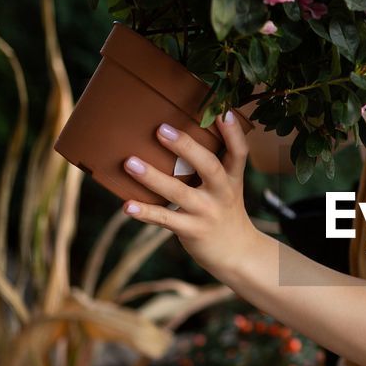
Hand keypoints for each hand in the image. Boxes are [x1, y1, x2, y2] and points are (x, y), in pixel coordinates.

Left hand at [122, 112, 256, 280]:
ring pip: (179, 193)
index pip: (239, 153)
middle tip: (161, 129)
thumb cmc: (224, 211)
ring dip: (153, 177)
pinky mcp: (191, 230)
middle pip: (209, 167)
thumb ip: (211, 165)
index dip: (233, 133)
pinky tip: (127, 206)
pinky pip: (165, 219)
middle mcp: (222, 193)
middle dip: (186, 148)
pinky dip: (145, 212)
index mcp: (232, 179)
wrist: (236, 253)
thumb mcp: (227, 187)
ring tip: (130, 162)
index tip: (223, 112)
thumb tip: (179, 135)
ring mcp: (206, 213)